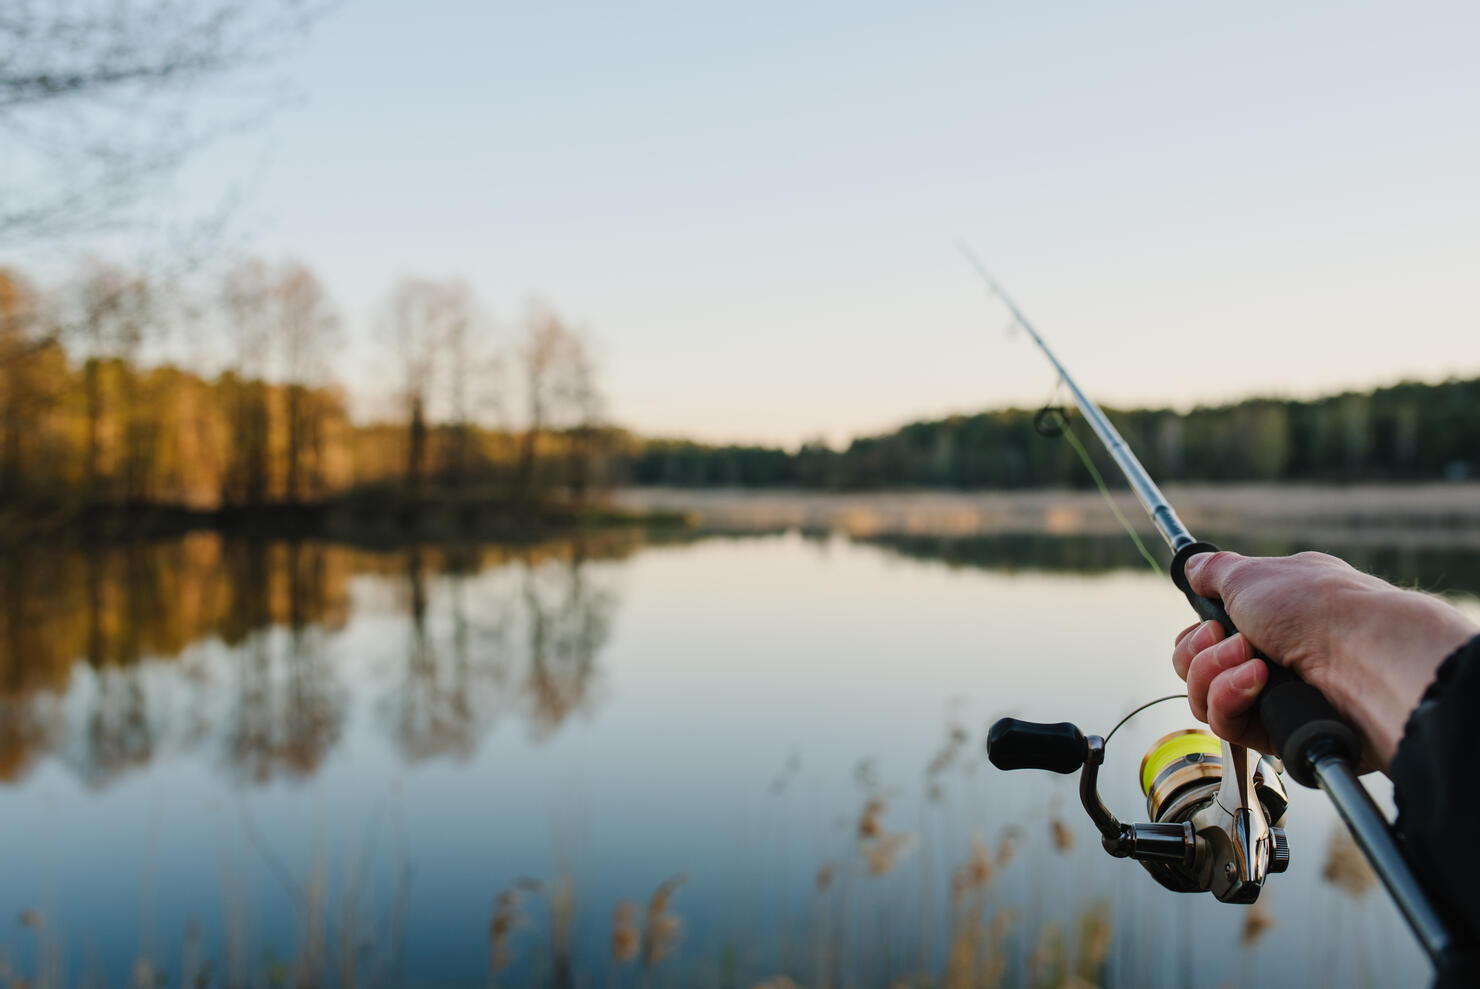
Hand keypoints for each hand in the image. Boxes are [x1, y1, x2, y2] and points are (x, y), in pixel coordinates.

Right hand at [1170, 551, 1477, 771]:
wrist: (1365, 657)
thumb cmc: (1316, 608)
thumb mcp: (1252, 575)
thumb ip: (1214, 571)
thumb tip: (1192, 566)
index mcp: (1270, 613)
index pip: (1209, 633)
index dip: (1198, 632)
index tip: (1211, 623)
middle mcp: (1272, 653)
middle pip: (1197, 666)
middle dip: (1201, 653)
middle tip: (1233, 640)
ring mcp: (1274, 694)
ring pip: (1205, 696)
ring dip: (1214, 674)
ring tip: (1252, 662)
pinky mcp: (1276, 730)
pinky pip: (1226, 724)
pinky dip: (1231, 698)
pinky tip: (1259, 683)